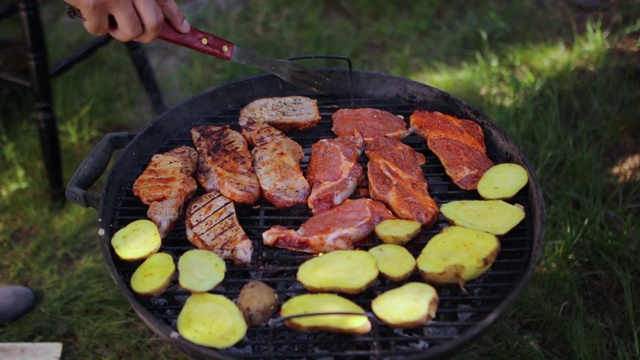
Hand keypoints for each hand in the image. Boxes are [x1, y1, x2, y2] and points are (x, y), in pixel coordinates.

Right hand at [64, 0, 190, 42]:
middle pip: (153, 25)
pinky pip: (100, 30)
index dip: (177, 19)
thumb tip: (174, 24)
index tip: (184, 30)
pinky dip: (95, 25)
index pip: (166, 3)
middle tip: (136, 32)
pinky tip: (89, 10)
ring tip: (109, 17)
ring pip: (130, 32)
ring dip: (119, 31)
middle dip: (147, 34)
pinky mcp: (94, 5)